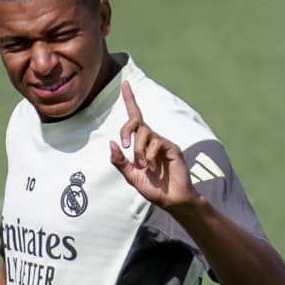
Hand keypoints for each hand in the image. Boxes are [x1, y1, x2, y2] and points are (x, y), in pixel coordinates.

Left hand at [108, 80, 194, 212]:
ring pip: (144, 134)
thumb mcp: (131, 176)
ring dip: (139, 150)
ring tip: (144, 166)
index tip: (125, 84)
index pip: (135, 118)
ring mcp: (163, 143)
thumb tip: (112, 143)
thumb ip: (120, 161)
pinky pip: (156, 142)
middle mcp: (153, 140)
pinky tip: (152, 166)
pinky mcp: (172, 148)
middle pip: (136, 122)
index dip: (130, 100)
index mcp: (142, 144)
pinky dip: (149, 155)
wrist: (171, 201)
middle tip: (125, 146)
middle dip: (126, 130)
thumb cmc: (153, 189)